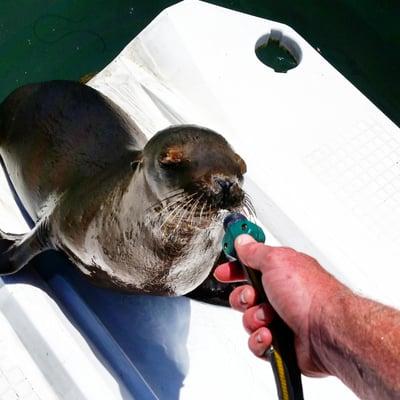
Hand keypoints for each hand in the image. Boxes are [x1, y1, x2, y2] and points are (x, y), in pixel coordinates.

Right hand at [214, 234, 347, 376]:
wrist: (329, 333)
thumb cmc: (311, 295)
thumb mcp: (277, 261)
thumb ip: (255, 251)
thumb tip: (242, 240)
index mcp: (280, 272)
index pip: (250, 267)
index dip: (234, 268)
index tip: (224, 271)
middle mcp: (281, 295)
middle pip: (244, 295)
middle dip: (243, 298)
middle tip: (253, 297)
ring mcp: (281, 319)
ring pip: (248, 320)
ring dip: (254, 319)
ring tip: (269, 319)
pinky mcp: (281, 343)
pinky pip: (256, 343)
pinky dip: (261, 340)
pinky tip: (272, 336)